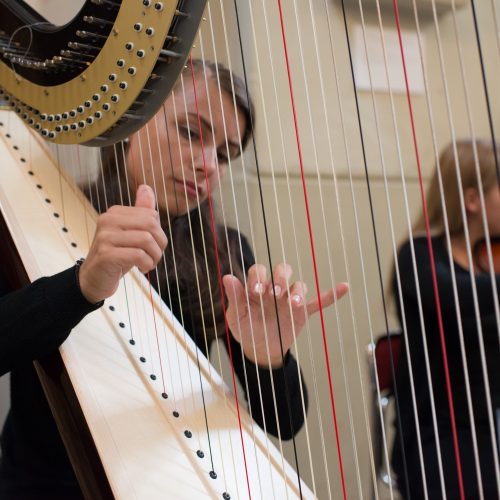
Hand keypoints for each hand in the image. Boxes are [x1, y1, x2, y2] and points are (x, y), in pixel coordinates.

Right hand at [78, 184, 167, 302]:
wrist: (94, 279)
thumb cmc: (117, 255)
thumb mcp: (131, 233)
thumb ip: (140, 212)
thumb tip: (146, 187)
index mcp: (115, 212)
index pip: (151, 215)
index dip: (160, 233)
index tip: (153, 247)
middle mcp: (107, 220)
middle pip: (151, 225)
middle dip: (159, 244)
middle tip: (155, 257)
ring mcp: (105, 237)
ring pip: (146, 240)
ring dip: (154, 256)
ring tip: (149, 263)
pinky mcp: (105, 255)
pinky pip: (138, 255)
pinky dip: (146, 264)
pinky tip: (142, 268)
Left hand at [222, 263, 348, 368]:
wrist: (259, 348)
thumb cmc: (245, 328)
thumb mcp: (235, 316)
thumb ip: (234, 297)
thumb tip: (227, 277)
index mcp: (257, 286)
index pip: (258, 271)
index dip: (258, 277)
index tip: (254, 291)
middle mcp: (275, 288)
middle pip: (282, 270)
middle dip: (280, 277)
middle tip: (274, 292)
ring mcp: (290, 299)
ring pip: (299, 285)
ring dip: (297, 291)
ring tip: (293, 302)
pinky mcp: (302, 312)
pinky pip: (319, 302)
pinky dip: (331, 295)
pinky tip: (344, 287)